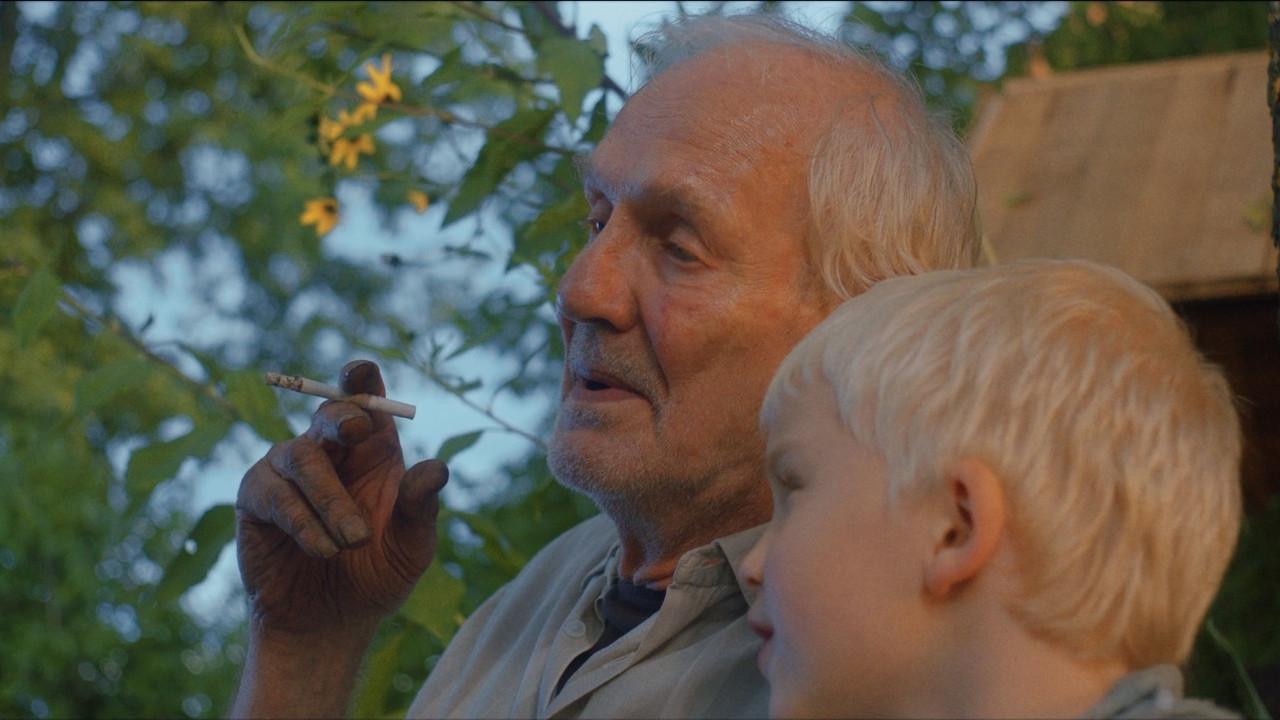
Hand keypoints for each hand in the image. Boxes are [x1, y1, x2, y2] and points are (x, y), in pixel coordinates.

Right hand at [235, 359, 447, 636]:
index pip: (366, 403)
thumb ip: (420, 508)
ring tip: (353, 541)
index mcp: (374, 451)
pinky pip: (274, 494)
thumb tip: (438, 467)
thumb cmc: (377, 575)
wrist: (331, 623)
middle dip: (344, 417)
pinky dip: (302, 521)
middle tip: (361, 432)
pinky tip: (323, 550)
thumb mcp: (411, 547)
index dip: (361, 380)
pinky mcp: (257, 498)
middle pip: (331, 413)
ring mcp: (289, 471)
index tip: (361, 368)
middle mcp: (331, 452)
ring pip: (302, 457)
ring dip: (331, 500)